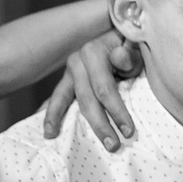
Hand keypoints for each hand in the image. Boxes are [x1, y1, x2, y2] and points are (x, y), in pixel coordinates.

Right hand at [42, 29, 139, 149]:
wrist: (120, 35)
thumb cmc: (133, 47)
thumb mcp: (135, 49)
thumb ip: (130, 56)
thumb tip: (119, 57)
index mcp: (93, 54)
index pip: (105, 89)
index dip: (117, 111)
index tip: (129, 131)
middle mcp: (77, 62)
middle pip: (86, 99)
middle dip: (100, 125)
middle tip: (113, 146)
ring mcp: (70, 71)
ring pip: (64, 98)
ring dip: (60, 120)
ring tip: (54, 137)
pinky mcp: (67, 79)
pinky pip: (57, 97)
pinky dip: (50, 111)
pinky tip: (47, 128)